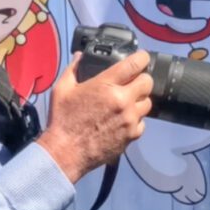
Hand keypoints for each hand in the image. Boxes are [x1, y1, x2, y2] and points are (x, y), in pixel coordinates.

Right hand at [37, 50, 153, 182]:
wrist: (65, 152)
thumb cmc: (62, 121)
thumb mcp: (61, 90)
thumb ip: (72, 69)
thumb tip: (79, 57)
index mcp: (106, 85)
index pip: (135, 64)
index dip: (142, 58)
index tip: (141, 58)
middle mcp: (122, 100)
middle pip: (148, 82)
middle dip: (142, 80)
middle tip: (132, 83)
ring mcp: (129, 119)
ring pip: (147, 102)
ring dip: (139, 100)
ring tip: (127, 103)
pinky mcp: (132, 135)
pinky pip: (142, 123)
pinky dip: (135, 120)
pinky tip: (122, 121)